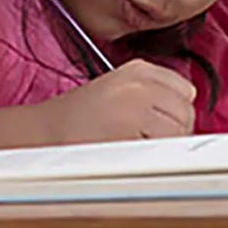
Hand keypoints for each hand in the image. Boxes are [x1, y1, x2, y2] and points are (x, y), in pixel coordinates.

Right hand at [46, 60, 196, 143]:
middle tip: (154, 144)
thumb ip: (154, 94)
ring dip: (165, 147)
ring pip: (176, 132)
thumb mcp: (120, 89)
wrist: (39, 131)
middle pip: (185, 113)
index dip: (178, 112)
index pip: (186, 91)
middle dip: (176, 133)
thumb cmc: (79, 116)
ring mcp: (133, 107)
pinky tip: (129, 157)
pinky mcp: (125, 133)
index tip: (166, 124)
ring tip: (141, 151)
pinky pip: (156, 150)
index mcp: (140, 69)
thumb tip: (188, 117)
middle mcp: (140, 83)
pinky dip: (150, 158)